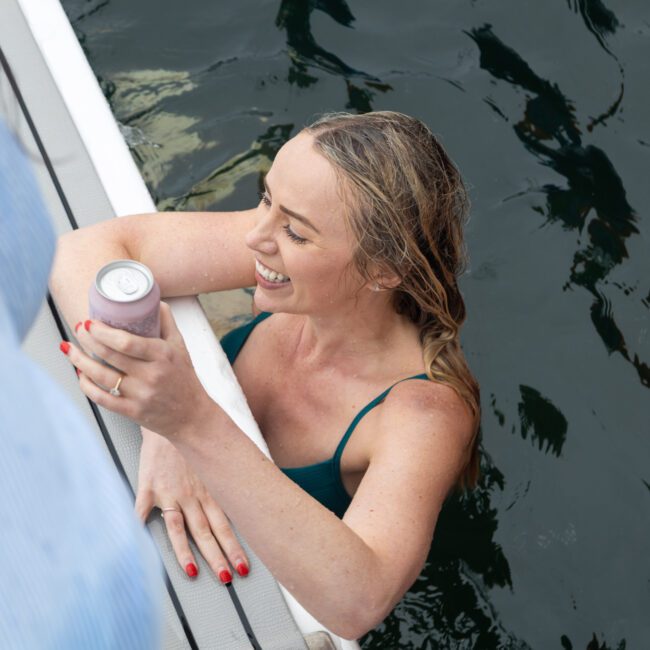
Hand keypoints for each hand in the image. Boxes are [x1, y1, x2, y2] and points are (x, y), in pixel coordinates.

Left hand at [61, 301, 211, 437]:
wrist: (191, 415)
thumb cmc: (185, 379)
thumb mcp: (181, 347)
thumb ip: (167, 322)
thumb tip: (153, 300)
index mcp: (163, 355)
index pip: (127, 342)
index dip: (104, 331)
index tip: (92, 322)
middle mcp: (151, 375)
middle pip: (110, 356)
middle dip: (88, 339)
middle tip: (79, 328)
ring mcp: (140, 395)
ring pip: (101, 377)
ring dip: (80, 361)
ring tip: (70, 348)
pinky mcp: (132, 411)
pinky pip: (102, 398)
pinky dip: (86, 385)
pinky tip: (80, 374)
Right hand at [136, 429, 249, 582]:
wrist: (172, 419)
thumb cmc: (192, 445)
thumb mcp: (214, 464)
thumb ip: (221, 487)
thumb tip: (250, 500)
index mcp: (209, 491)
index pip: (224, 525)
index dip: (233, 547)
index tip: (243, 567)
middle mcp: (192, 496)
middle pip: (206, 532)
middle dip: (218, 557)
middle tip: (227, 578)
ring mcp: (169, 493)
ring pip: (180, 529)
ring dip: (186, 552)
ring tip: (193, 573)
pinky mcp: (149, 488)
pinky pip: (142, 509)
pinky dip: (140, 525)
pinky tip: (138, 545)